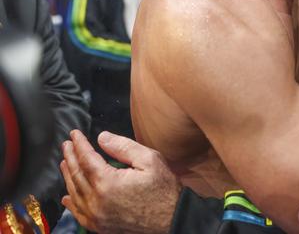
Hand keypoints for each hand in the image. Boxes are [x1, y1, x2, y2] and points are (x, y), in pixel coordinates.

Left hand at [60, 130, 180, 233]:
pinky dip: (71, 203)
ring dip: (68, 176)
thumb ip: (123, 147)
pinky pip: (79, 214)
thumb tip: (102, 137)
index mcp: (107, 182)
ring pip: (75, 193)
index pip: (86, 158)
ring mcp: (96, 216)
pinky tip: (67, 196)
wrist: (172, 219)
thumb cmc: (164, 189)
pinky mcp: (100, 226)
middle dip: (70, 157)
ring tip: (65, 163)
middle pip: (76, 175)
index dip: (79, 144)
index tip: (74, 134)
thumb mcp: (149, 160)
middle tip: (66, 145)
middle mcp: (97, 201)